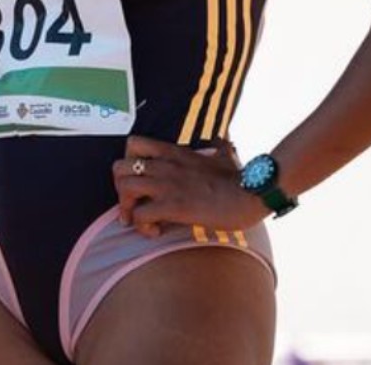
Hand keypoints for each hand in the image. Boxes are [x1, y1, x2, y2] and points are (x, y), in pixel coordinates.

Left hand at [113, 136, 267, 237]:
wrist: (252, 193)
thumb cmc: (241, 178)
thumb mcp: (225, 155)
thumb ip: (219, 146)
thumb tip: (225, 139)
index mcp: (173, 153)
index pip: (132, 143)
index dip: (126, 161)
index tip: (137, 179)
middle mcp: (165, 166)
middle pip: (118, 167)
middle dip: (119, 188)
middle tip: (133, 204)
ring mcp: (168, 185)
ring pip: (124, 189)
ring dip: (126, 209)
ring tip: (139, 220)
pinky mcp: (174, 206)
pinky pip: (141, 216)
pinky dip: (142, 227)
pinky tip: (155, 232)